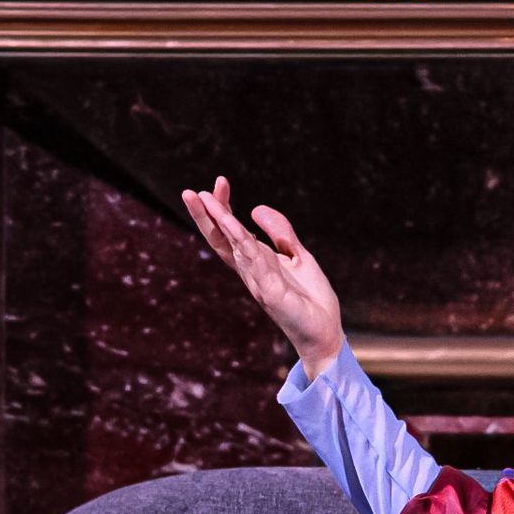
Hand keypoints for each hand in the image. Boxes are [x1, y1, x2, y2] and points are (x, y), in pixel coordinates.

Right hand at [180, 176, 343, 378]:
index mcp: (256, 261)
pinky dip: (241, 241)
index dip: (222, 208)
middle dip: (205, 215)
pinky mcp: (270, 290)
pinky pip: (253, 261)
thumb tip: (255, 208)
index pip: (231, 231)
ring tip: (202, 198)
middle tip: (189, 191)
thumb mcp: (298, 256)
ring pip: (231, 245)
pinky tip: (232, 223)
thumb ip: (280, 233)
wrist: (324, 331)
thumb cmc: (310, 298)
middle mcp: (251, 269)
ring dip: (217, 221)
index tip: (219, 182)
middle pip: (220, 238)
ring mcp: (257, 280)